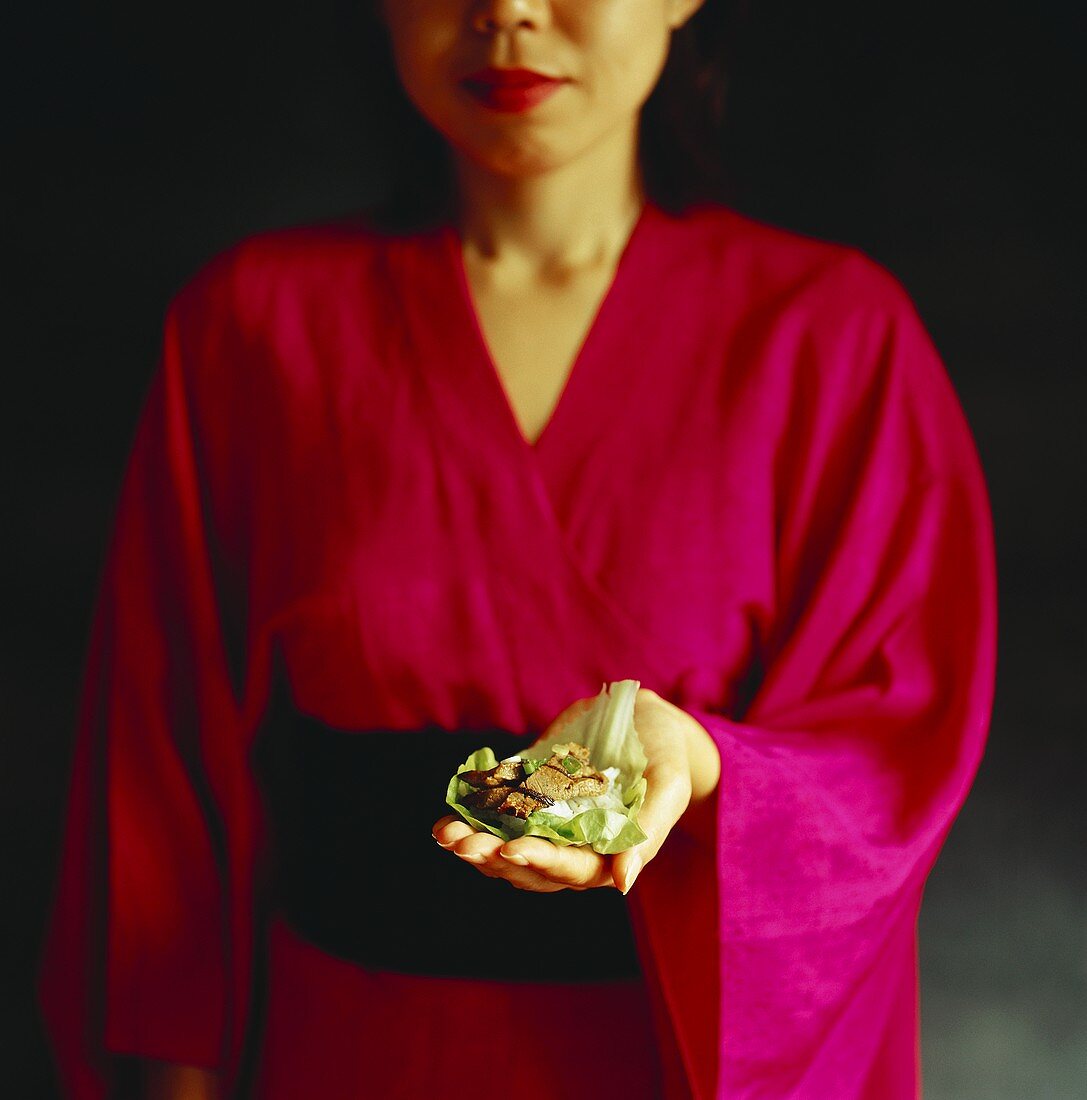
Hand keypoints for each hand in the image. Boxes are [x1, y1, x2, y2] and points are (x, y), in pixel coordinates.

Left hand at [431, 688, 715, 893]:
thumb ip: (648, 834)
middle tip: (461, 844)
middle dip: (493, 857)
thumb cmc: (666, 756)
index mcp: (609, 854)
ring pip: (506, 847)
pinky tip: (446, 819)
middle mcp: (574, 846)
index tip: (511, 849)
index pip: (571, 868)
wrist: (646, 721)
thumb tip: (623, 884)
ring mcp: (548, 824)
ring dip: (475, 844)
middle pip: (529, 865)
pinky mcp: (530, 798)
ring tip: (445, 834)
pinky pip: (497, 816)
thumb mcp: (668, 788)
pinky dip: (472, 819)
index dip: (541, 861)